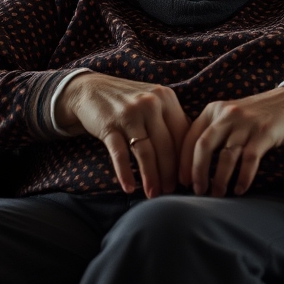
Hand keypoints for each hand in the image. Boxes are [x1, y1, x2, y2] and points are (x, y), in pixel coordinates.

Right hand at [56, 72, 188, 197]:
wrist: (91, 89)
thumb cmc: (129, 102)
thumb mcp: (154, 101)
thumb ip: (171, 121)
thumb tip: (192, 152)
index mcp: (166, 98)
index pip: (183, 134)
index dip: (186, 159)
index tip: (187, 179)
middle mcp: (150, 103)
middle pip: (166, 146)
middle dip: (170, 173)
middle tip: (171, 191)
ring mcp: (129, 114)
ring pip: (146, 152)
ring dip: (151, 177)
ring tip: (153, 194)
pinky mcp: (109, 125)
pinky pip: (120, 155)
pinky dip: (125, 173)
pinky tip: (129, 188)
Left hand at [179, 86, 283, 196]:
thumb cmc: (257, 115)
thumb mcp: (230, 115)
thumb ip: (213, 131)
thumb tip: (192, 164)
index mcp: (214, 110)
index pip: (191, 137)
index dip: (183, 161)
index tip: (181, 181)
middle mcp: (227, 115)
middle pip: (204, 146)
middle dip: (197, 172)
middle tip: (198, 191)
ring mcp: (246, 124)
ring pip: (226, 157)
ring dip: (219, 179)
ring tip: (218, 194)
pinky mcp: (264, 134)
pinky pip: (248, 161)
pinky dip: (242, 178)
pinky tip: (239, 190)